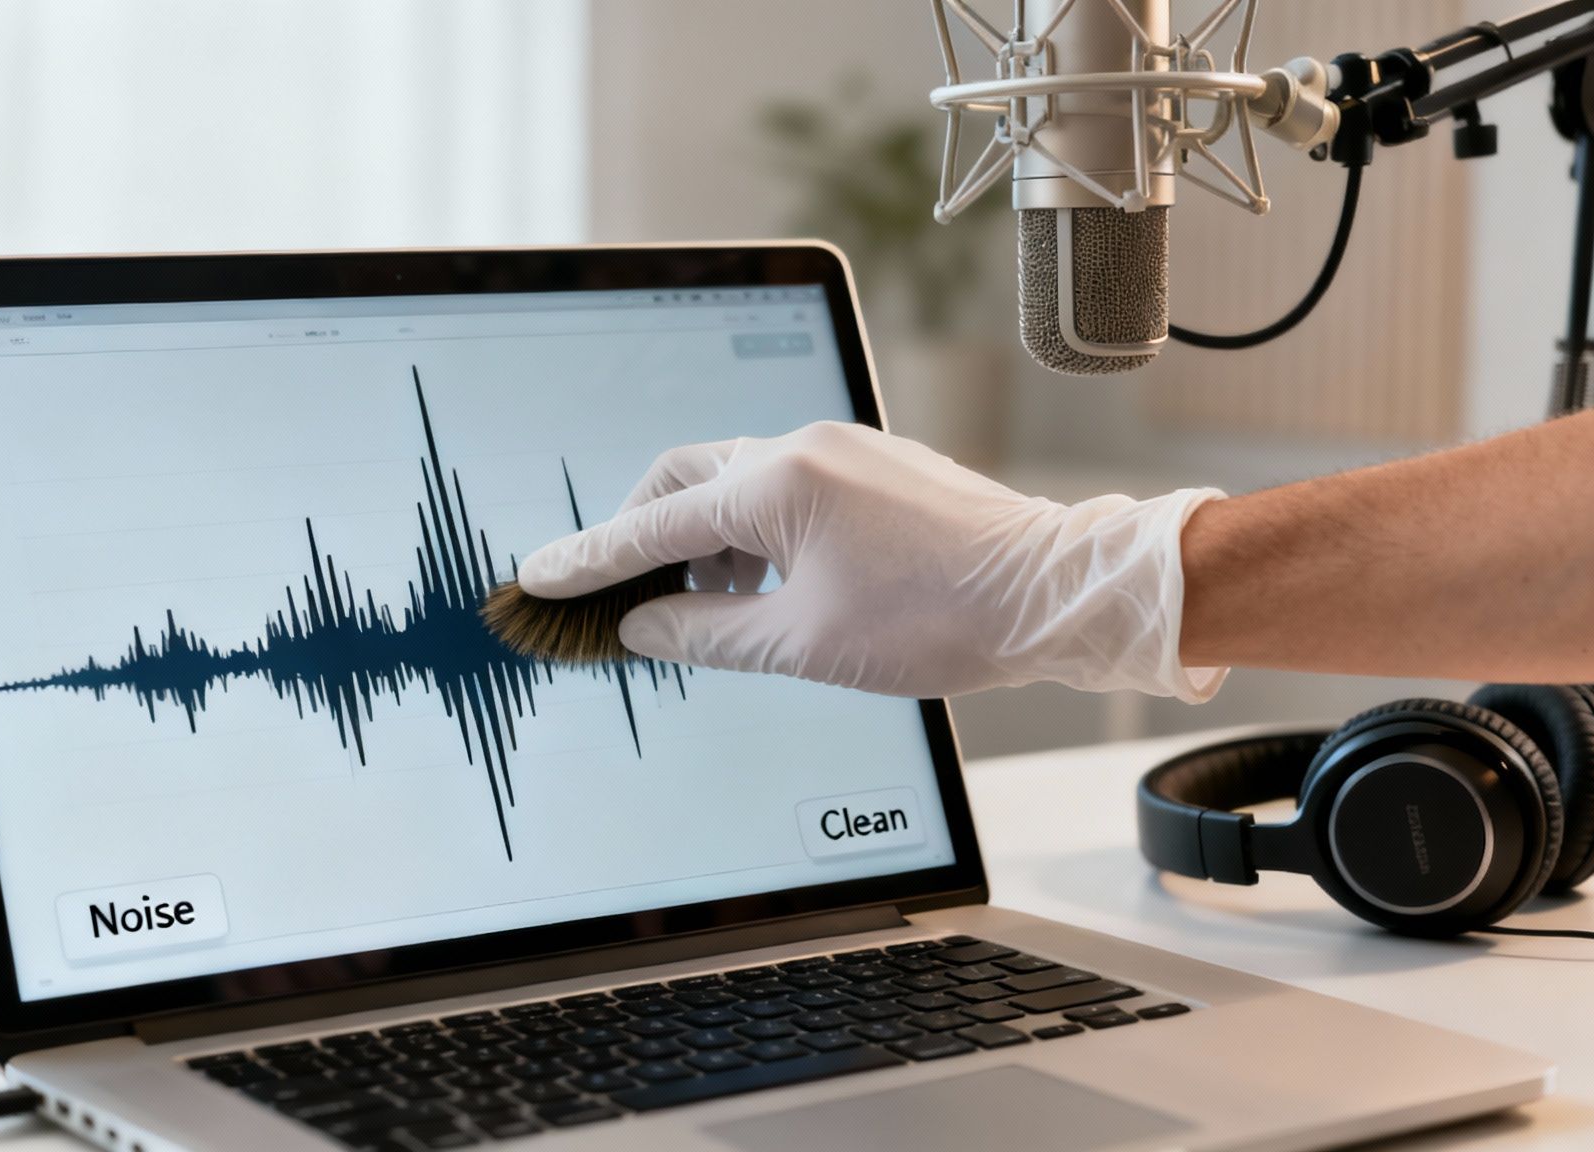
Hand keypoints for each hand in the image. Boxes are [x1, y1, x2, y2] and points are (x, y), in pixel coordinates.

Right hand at [519, 422, 1226, 699]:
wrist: (1054, 592)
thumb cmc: (938, 618)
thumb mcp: (802, 643)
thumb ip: (704, 632)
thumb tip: (641, 627)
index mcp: (776, 484)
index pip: (653, 525)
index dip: (590, 560)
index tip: (539, 579)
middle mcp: (802, 447)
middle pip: (683, 478)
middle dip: (644, 534)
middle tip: (626, 595)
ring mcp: (843, 449)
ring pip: (736, 480)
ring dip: (704, 538)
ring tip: (708, 607)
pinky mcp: (873, 465)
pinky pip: (784, 484)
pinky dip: (754, 529)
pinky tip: (767, 583)